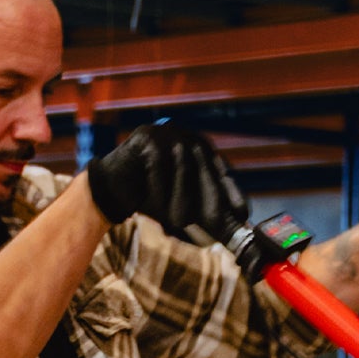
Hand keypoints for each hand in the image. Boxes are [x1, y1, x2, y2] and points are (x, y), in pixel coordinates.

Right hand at [86, 123, 252, 245]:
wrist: (116, 188)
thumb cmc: (154, 196)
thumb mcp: (186, 203)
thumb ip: (209, 208)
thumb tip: (238, 222)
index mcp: (200, 147)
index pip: (222, 169)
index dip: (232, 191)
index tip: (242, 213)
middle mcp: (186, 136)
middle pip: (206, 169)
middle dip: (211, 199)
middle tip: (217, 223)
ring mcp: (167, 133)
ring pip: (182, 170)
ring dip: (180, 200)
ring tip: (179, 222)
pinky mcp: (147, 138)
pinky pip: (158, 167)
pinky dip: (159, 190)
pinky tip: (159, 207)